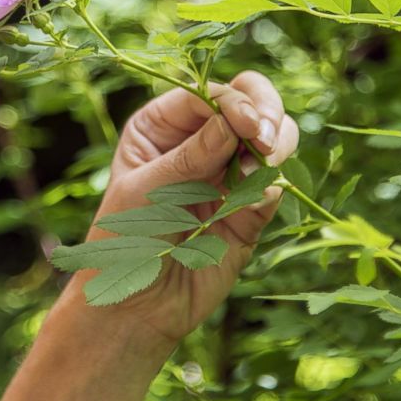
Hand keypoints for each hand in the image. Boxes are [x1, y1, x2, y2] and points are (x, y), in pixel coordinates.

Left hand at [69, 71, 299, 344]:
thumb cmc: (124, 242)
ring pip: (274, 137)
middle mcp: (199, 141)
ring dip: (275, 147)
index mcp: (163, 126)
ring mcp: (227, 173)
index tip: (247, 125)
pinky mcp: (250, 209)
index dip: (234, 102)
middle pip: (251, 103)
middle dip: (266, 114)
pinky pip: (275, 185)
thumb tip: (237, 121)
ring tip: (259, 169)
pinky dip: (271, 188)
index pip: (209, 94)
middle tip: (267, 142)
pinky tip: (250, 206)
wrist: (136, 306)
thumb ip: (192, 156)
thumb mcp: (147, 191)